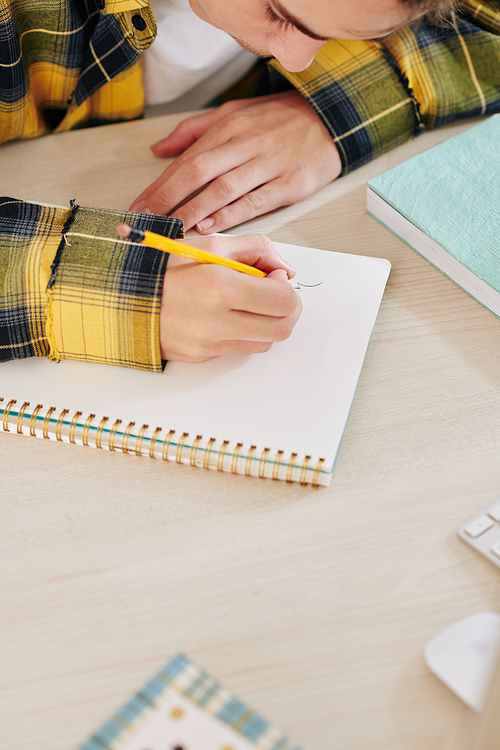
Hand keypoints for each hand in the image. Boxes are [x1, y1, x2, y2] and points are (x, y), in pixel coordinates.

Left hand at [131, 91, 341, 231]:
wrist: (332, 120)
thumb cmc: (280, 119)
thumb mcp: (235, 113)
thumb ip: (194, 131)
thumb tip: (158, 149)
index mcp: (228, 128)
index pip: (185, 160)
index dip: (159, 185)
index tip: (138, 206)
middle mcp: (244, 145)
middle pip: (198, 173)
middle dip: (168, 199)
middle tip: (145, 220)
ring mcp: (267, 165)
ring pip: (223, 189)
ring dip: (194, 210)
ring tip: (170, 227)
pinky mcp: (288, 185)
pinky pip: (255, 201)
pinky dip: (230, 214)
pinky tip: (210, 226)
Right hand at [160, 234, 301, 361]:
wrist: (121, 300)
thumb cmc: (162, 269)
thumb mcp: (208, 245)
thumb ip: (254, 249)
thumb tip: (284, 268)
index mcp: (220, 287)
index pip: (283, 300)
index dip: (288, 288)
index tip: (275, 278)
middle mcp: (216, 322)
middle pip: (282, 328)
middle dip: (286, 310)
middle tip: (273, 294)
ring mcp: (209, 344)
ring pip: (265, 343)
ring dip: (267, 323)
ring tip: (248, 304)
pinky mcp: (203, 357)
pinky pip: (240, 349)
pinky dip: (244, 333)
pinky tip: (227, 316)